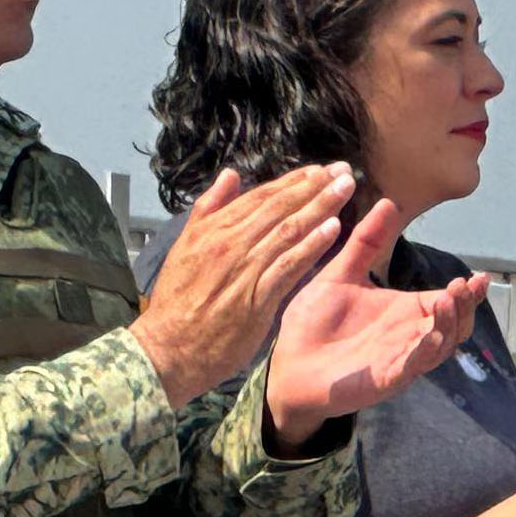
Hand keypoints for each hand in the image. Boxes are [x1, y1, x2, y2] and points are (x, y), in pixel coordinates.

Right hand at [129, 164, 355, 408]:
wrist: (169, 347)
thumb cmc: (178, 301)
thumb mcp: (186, 245)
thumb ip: (209, 209)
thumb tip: (230, 176)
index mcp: (214, 229)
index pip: (260, 197)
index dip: (292, 181)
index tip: (320, 170)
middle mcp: (230, 243)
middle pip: (279, 207)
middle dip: (314, 187)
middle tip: (344, 171)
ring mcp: (244, 269)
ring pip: (288, 230)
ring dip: (320, 207)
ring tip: (346, 189)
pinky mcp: (256, 297)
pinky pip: (288, 265)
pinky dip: (311, 246)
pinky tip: (333, 229)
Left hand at [264, 197, 489, 445]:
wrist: (287, 364)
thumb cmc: (314, 323)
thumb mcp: (341, 274)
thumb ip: (366, 242)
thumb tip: (389, 201)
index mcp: (404, 311)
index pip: (447, 301)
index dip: (467, 292)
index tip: (478, 275)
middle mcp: (409, 335)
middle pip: (454, 324)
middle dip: (466, 307)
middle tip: (465, 287)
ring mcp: (401, 358)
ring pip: (440, 346)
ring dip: (449, 326)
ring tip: (447, 302)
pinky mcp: (385, 378)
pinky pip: (413, 367)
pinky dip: (425, 352)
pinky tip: (430, 336)